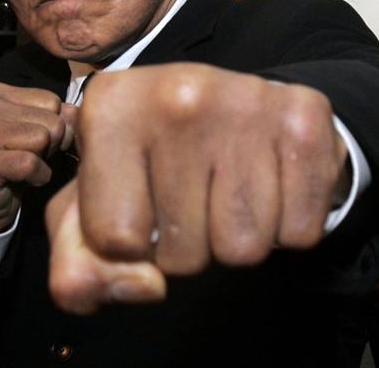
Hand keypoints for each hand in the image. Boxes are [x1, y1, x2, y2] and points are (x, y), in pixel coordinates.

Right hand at [0, 83, 76, 233]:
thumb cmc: (11, 163)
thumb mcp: (36, 130)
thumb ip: (58, 116)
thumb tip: (80, 113)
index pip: (52, 101)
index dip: (55, 127)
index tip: (33, 142)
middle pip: (52, 121)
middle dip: (50, 145)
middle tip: (26, 157)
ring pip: (44, 139)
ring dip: (42, 161)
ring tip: (22, 166)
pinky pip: (31, 163)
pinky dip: (36, 177)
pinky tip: (21, 180)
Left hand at [46, 63, 348, 313]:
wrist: (232, 105)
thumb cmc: (153, 156)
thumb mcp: (93, 201)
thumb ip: (78, 262)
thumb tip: (142, 287)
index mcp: (110, 106)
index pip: (114, 239)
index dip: (128, 244)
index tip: (139, 204)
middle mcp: (176, 93)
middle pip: (181, 254)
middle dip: (185, 246)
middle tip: (190, 195)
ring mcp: (244, 101)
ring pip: (243, 249)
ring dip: (234, 237)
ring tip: (227, 186)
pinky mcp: (304, 118)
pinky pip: (298, 232)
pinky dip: (284, 226)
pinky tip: (266, 180)